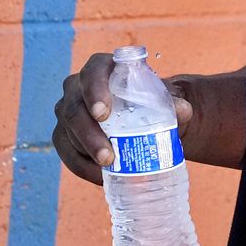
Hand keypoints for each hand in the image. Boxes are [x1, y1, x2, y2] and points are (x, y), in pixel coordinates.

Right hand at [52, 53, 193, 184]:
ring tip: (108, 168)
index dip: (94, 91)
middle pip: (74, 109)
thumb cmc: (150, 101)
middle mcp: (76, 87)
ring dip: (86, 153)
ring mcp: (67, 111)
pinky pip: (66, 152)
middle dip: (89, 134)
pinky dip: (82, 167)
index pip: (92, 72)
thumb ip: (174, 103)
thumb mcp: (163, 100)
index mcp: (101, 68)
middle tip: (108, 155)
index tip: (103, 114)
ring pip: (67, 132)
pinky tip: (100, 177)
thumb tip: (183, 111)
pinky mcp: (63, 134)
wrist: (143, 115)